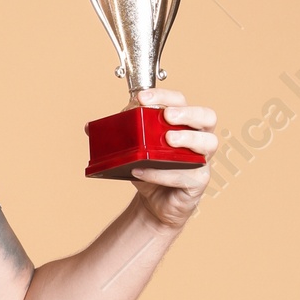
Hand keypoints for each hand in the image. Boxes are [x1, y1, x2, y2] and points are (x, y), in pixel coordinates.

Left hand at [129, 85, 217, 228]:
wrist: (153, 204)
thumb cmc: (149, 170)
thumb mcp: (133, 149)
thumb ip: (118, 136)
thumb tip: (90, 127)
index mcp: (184, 124)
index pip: (181, 101)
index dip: (165, 96)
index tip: (142, 98)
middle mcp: (199, 138)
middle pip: (207, 116)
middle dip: (187, 113)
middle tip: (167, 116)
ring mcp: (201, 160)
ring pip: (208, 143)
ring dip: (188, 138)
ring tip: (168, 140)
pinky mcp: (197, 182)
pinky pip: (184, 175)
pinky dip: (161, 173)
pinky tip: (141, 170)